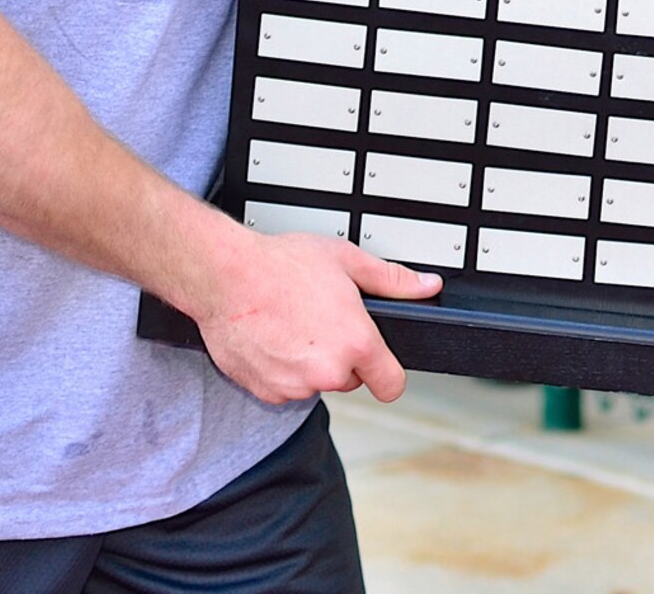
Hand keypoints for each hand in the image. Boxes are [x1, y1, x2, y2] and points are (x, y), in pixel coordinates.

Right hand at [191, 227, 440, 404]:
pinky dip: (284, 369)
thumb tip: (427, 286)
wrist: (226, 277)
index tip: (383, 366)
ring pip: (316, 381)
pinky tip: (275, 337)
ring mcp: (295, 386)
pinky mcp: (267, 393)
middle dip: (343, 355)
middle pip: (351, 377)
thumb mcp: (348, 260)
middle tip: (324, 320)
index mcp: (356, 343)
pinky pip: (287, 387)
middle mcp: (328, 372)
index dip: (389, 374)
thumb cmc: (282, 265)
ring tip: (295, 323)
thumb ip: (393, 280)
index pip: (392, 385)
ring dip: (311, 362)